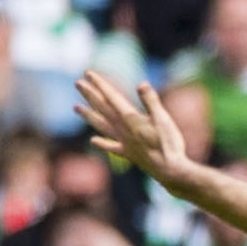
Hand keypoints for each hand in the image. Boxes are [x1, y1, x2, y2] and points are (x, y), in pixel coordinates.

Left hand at [77, 70, 195, 189]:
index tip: (88, 74)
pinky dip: (103, 143)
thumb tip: (142, 84)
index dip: (100, 85)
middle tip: (78, 84)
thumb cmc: (169, 144)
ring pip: (102, 126)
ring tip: (76, 108)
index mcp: (131, 119)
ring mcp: (124, 142)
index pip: (112, 97)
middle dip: (90, 95)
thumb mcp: (164, 119)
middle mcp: (123, 129)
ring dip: (88, 116)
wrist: (170, 171)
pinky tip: (94, 140)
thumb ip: (151, 101)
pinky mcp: (129, 154)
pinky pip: (112, 147)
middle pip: (103, 109)